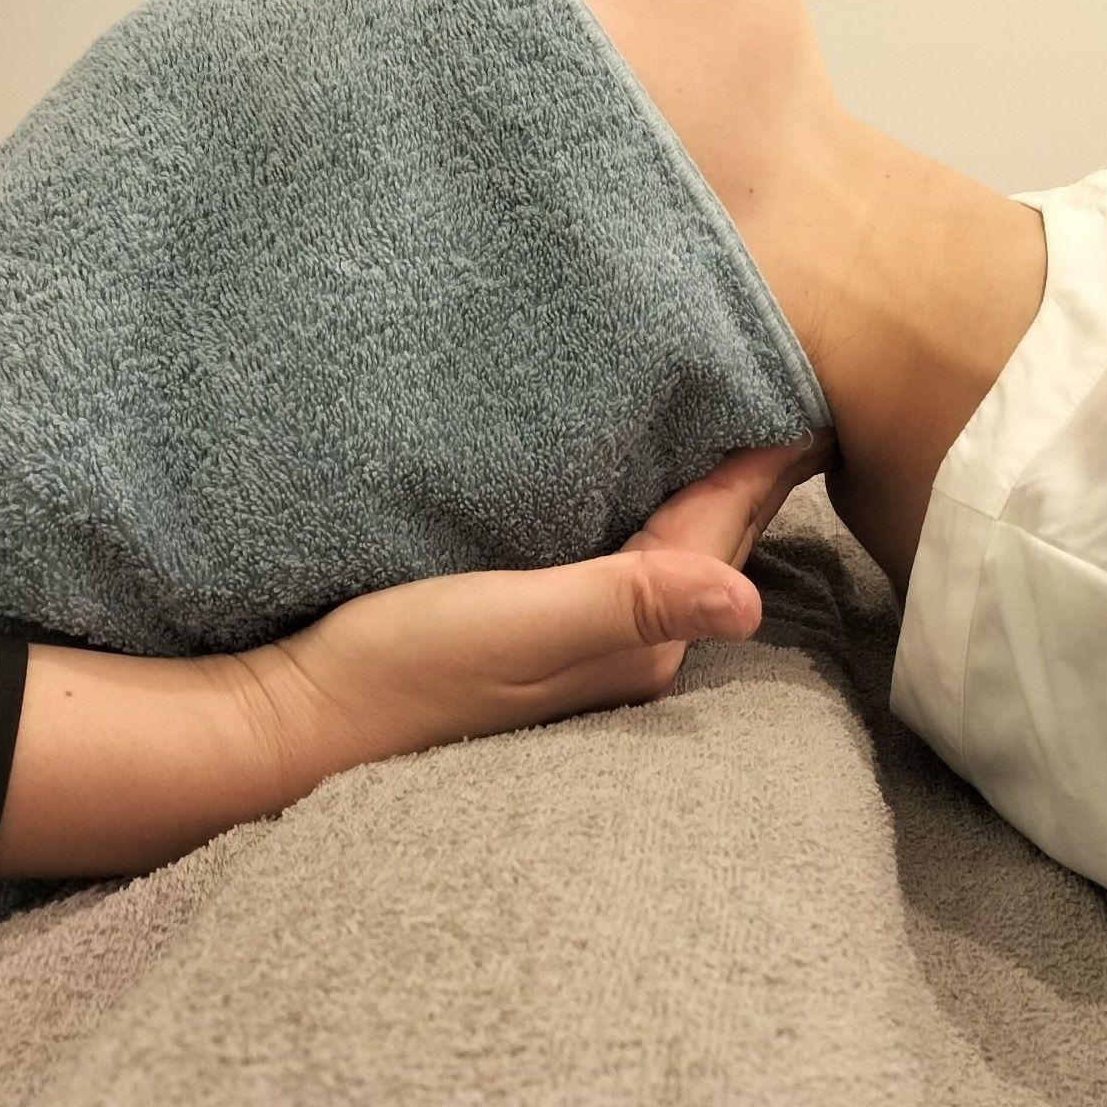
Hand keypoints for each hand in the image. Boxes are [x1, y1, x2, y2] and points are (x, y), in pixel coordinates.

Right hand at [242, 433, 834, 786]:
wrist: (296, 722)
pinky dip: (645, 507)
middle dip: (748, 468)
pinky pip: (621, 557)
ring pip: (670, 546)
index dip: (764, 458)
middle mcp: (630, 646)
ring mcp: (587, 644)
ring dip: (702, 485)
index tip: (810, 389)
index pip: (720, 529)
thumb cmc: (400, 670)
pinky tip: (640, 476)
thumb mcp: (516, 624)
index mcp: (642, 640)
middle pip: (709, 537)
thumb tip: (751, 601)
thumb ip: (627, 601)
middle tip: (793, 384)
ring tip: (736, 415)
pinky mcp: (541, 633)